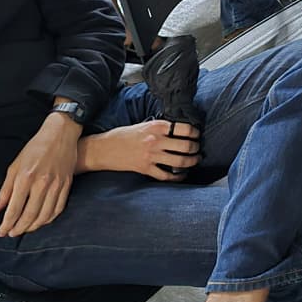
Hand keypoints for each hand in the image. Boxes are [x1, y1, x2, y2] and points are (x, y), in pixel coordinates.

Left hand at [0, 112, 80, 236]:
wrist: (60, 134)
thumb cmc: (36, 148)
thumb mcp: (15, 165)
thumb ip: (6, 189)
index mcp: (25, 178)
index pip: (14, 209)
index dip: (6, 224)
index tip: (1, 232)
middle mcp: (41, 183)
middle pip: (29, 215)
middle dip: (18, 228)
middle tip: (12, 233)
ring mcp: (56, 185)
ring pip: (45, 215)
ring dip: (33, 226)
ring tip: (25, 229)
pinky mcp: (67, 185)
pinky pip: (58, 208)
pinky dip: (49, 218)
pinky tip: (42, 221)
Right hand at [77, 121, 201, 180]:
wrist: (103, 149)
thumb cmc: (123, 135)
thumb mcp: (143, 125)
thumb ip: (160, 128)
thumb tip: (179, 130)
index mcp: (156, 126)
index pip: (184, 128)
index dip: (195, 132)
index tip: (197, 134)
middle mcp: (155, 140)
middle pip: (185, 145)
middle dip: (196, 148)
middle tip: (198, 149)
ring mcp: (151, 156)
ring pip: (179, 161)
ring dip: (192, 161)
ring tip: (195, 160)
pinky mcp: (145, 168)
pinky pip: (167, 175)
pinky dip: (178, 177)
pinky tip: (182, 175)